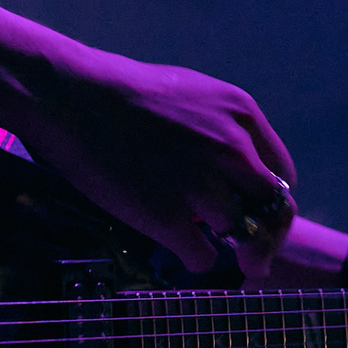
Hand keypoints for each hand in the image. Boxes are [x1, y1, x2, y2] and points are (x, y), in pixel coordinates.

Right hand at [23, 48, 296, 275]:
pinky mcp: (169, 218)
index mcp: (240, 115)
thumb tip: (229, 165)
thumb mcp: (187, 92)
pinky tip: (172, 247)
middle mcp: (232, 150)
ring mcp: (202, 186)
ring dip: (228, 249)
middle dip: (266, 235)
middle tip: (252, 255)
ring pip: (245, 237)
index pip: (282, 173)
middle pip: (275, 210)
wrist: (65, 96)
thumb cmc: (115, 90)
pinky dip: (191, 258)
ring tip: (204, 246)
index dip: (265, 196)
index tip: (249, 209)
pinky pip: (203, 257)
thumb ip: (218, 127)